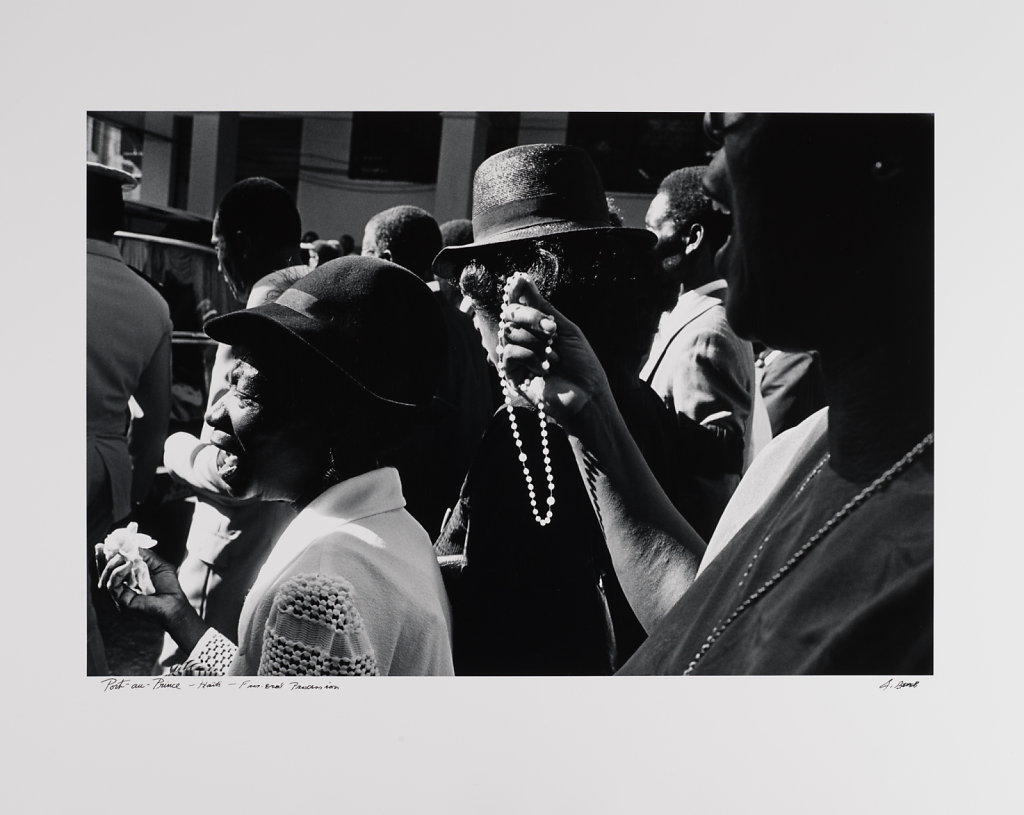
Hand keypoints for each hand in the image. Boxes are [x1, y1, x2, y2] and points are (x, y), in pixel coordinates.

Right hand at [95, 546, 191, 631]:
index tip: (104, 544)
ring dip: (112, 565)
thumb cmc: (169, 586)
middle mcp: (123, 587)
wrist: (175, 603)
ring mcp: (121, 595)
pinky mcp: (122, 601)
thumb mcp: (158, 565)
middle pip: (106, 573)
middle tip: (100, 547)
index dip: (109, 556)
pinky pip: (114, 585)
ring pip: (108, 579)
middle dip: (102, 559)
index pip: (115, 567)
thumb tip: (131, 546)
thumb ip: (146, 556)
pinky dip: (118, 573)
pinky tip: (126, 565)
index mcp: (130, 579)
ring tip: (120, 556)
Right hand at [499, 275, 611, 425]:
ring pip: (510, 332)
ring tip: (554, 358)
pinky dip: (530, 357)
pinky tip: (544, 370)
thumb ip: (542, 306)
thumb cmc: (582, 364)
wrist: (586, 395)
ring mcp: (516, 356)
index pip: (518, 303)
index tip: (519, 280)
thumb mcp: (565, 329)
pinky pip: (509, 352)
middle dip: (531, 317)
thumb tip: (521, 278)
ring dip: (536, 342)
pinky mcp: (511, 374)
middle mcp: (523, 339)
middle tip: (551, 329)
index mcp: (536, 328)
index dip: (516, 292)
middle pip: (510, 314)